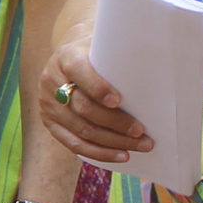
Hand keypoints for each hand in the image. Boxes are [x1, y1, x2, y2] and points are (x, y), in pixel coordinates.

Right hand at [35, 40, 150, 161]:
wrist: (68, 57)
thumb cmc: (97, 54)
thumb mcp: (104, 47)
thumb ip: (120, 56)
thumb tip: (155, 71)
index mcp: (66, 57)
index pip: (78, 72)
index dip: (97, 88)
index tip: (119, 101)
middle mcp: (52, 81)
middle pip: (83, 108)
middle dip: (115, 122)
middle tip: (141, 132)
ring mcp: (48, 104)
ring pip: (82, 129)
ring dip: (113, 142)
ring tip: (139, 146)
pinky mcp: (50, 122)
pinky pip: (73, 143)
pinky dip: (99, 152)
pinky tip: (120, 155)